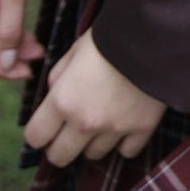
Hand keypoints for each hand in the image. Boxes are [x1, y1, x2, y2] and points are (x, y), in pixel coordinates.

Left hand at [23, 28, 166, 167]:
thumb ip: (59, 76)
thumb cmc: (110, 37)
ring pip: (94, 155)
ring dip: (94, 141)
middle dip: (60, 146)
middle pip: (60, 157)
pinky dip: (124, 142)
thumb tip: (55, 93)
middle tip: (70, 131)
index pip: (35, 137)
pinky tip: (126, 123)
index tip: (46, 126)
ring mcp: (114, 129)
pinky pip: (126, 151)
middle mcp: (85, 122)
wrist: (154, 33)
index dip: (38, 132)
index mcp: (63, 100)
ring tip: (103, 119)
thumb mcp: (75, 50)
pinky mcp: (142, 129)